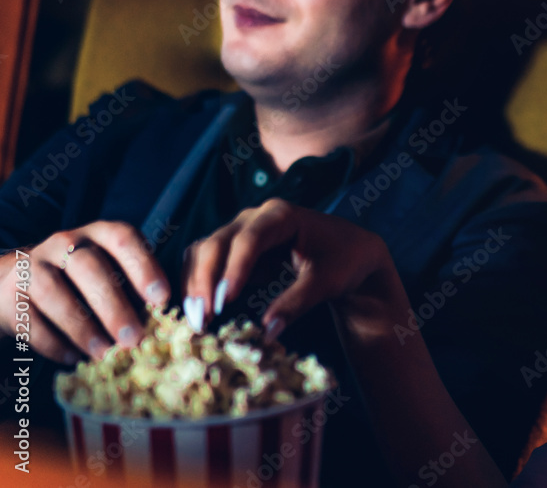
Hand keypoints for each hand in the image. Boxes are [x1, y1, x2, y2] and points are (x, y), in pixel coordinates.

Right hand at [0, 222, 170, 362]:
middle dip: (114, 305)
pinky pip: (30, 320)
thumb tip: (165, 324)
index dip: (144, 267)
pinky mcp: (10, 296)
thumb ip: (136, 290)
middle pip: (89, 267)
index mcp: (98, 234)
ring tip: (105, 354)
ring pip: (55, 293)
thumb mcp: (111, 273)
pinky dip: (54, 342)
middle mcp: (64, 243)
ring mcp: (32, 266)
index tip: (161, 299)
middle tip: (134, 338)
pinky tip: (74, 358)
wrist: (19, 282)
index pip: (123, 238)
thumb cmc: (82, 281)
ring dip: (82, 327)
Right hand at [184, 199, 394, 338]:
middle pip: (218, 243)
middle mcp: (254, 218)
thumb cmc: (344, 260)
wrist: (350, 252)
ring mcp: (241, 231)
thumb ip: (297, 303)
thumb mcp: (327, 282)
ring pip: (204, 251)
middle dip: (206, 280)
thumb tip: (267, 332)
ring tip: (197, 319)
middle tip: (202, 318)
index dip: (234, 269)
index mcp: (280, 215)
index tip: (225, 301)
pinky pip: (207, 262)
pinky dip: (198, 284)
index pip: (249, 240)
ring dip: (196, 284)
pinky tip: (198, 310)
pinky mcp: (235, 249)